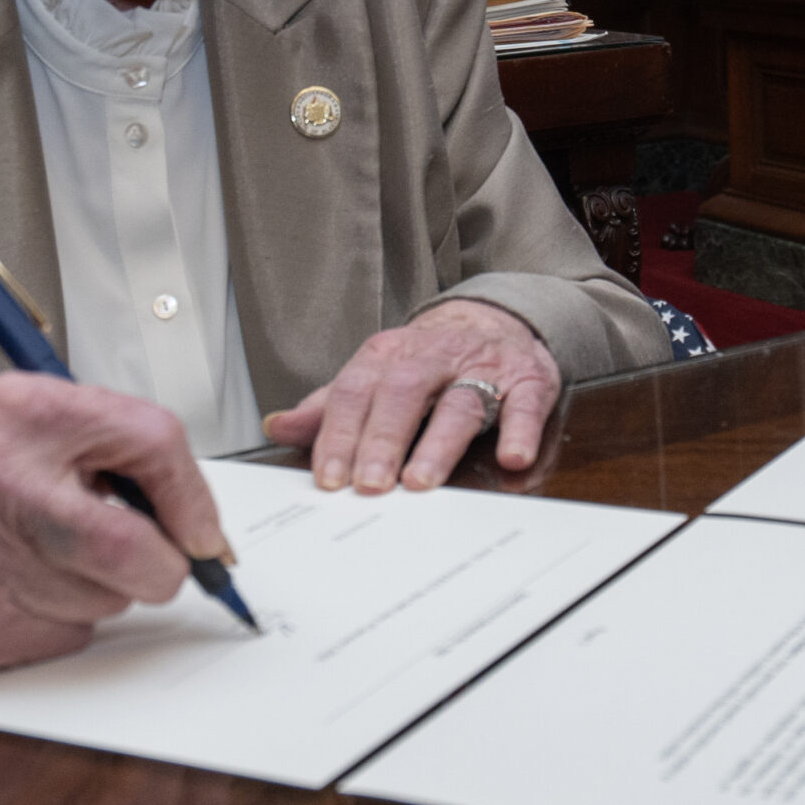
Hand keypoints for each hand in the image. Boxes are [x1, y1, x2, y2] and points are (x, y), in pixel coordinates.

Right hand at [0, 374, 234, 669]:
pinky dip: (62, 621)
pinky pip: (68, 637)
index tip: (203, 527)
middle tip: (152, 559)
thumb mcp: (30, 423)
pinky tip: (17, 588)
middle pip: (135, 549)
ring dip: (101, 590)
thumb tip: (201, 520)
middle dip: (162, 566)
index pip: (153, 441)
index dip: (194, 496)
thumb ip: (116, 449)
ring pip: (107, 601)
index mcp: (23, 412)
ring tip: (45, 555)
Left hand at [261, 300, 560, 492]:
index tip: (329, 477)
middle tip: (368, 484)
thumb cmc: (427, 361)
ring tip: (420, 481)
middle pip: (403, 393)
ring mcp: (482, 368)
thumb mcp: (376, 375)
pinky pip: (526, 404)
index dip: (340, 433)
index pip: (356, 391)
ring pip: (460, 401)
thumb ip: (330, 406)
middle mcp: (432, 358)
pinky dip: (521, 430)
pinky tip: (512, 458)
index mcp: (389, 356)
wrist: (494, 320)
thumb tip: (277, 426)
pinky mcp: (527, 380)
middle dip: (382, 439)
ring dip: (439, 443)